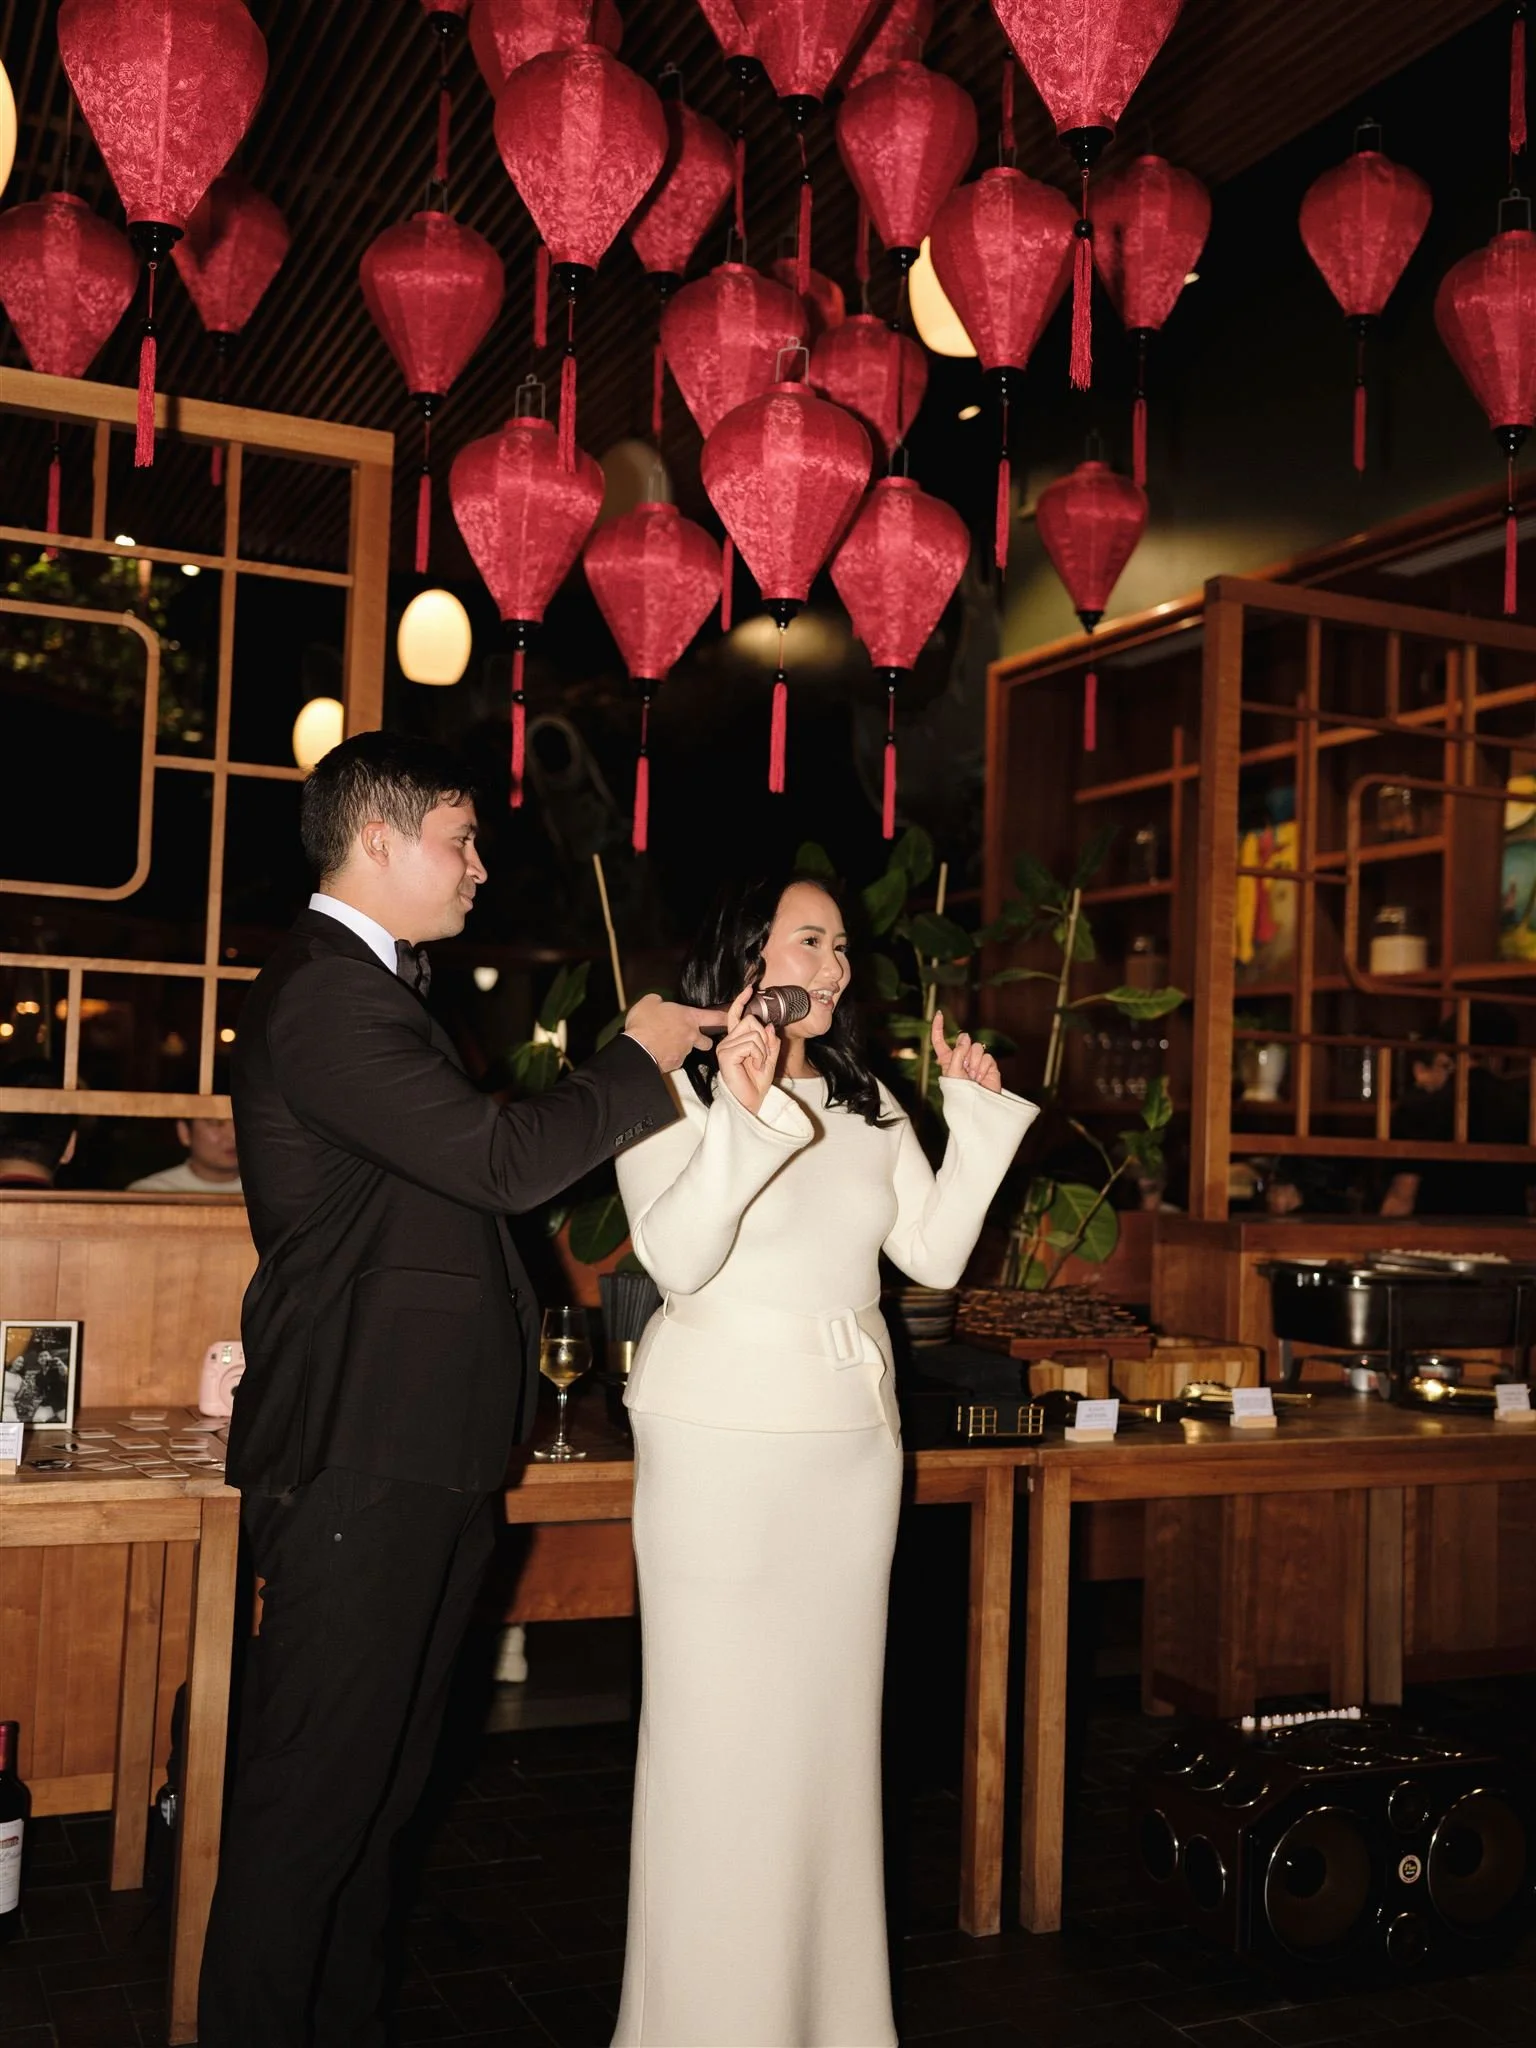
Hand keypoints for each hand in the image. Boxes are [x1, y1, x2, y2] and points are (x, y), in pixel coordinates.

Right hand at [624, 993, 726, 1073]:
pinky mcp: (674, 1064)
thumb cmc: (644, 1024)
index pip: (714, 1017)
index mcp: (688, 1018)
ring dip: (680, 1048)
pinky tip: (657, 1053)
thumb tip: (659, 1002)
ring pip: (688, 1051)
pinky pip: (674, 1060)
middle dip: (702, 1041)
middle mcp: (691, 1036)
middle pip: (707, 1042)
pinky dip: (668, 1057)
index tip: (730, 1019)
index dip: (724, 1018)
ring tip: (664, 1044)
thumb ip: (659, 1001)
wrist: (637, 1048)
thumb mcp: (649, 1002)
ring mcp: (684, 1052)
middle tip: (692, 1038)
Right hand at [716, 984, 778, 1114]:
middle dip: (764, 1038)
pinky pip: (751, 1044)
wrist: (751, 1101)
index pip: (736, 1015)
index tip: (750, 988)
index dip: (742, 1001)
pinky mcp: (726, 1054)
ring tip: (757, 1064)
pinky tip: (754, 1066)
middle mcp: (727, 1041)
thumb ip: (769, 1041)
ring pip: (753, 1033)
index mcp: (736, 1040)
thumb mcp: (770, 1058)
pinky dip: (759, 1055)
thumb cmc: (756, 1083)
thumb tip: (768, 1025)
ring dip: (763, 1050)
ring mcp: (725, 1047)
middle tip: (762, 1057)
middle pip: (750, 1021)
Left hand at [931, 1011, 1000, 1092]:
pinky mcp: (988, 1065)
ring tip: (973, 1076)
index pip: (940, 1041)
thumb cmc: (960, 1091)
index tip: (939, 1014)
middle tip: (965, 1067)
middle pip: (963, 1040)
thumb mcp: (952, 1071)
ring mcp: (975, 1060)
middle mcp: (961, 1058)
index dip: (938, 1028)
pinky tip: (981, 1078)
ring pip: (976, 1047)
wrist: (976, 1104)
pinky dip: (983, 1067)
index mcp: (947, 1059)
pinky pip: (986, 1057)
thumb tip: (966, 1037)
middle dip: (964, 1051)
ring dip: (974, 1062)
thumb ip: (957, 1052)